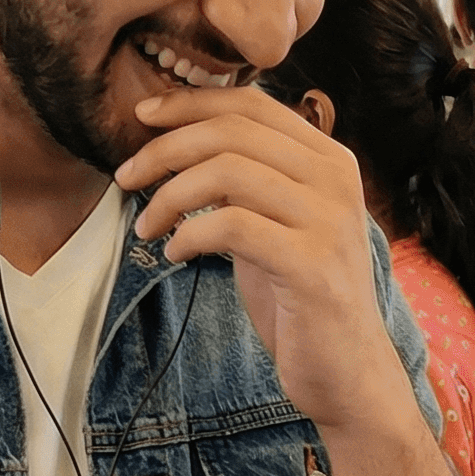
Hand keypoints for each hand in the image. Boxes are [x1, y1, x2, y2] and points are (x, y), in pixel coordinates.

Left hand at [114, 86, 399, 428]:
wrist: (347, 372)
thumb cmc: (301, 297)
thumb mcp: (276, 223)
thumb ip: (248, 180)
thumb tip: (182, 142)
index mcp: (330, 159)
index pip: (252, 103)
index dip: (190, 103)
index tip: (143, 116)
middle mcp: (336, 179)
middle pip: (233, 131)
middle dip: (165, 148)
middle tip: (126, 175)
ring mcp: (328, 221)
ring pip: (227, 171)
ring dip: (169, 195)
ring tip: (147, 226)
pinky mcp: (311, 266)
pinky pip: (230, 225)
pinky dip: (188, 234)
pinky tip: (176, 254)